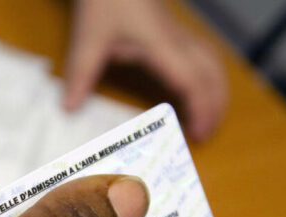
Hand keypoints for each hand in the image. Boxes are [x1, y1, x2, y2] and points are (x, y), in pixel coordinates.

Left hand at [64, 0, 227, 140]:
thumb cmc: (105, 0)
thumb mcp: (88, 38)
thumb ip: (80, 75)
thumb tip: (68, 108)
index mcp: (160, 44)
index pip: (191, 81)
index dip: (200, 107)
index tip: (198, 132)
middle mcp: (176, 40)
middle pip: (211, 74)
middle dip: (215, 105)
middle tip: (206, 135)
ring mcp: (179, 34)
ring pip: (212, 63)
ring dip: (217, 91)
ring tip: (211, 117)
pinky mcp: (175, 32)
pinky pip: (203, 56)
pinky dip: (209, 77)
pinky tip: (199, 89)